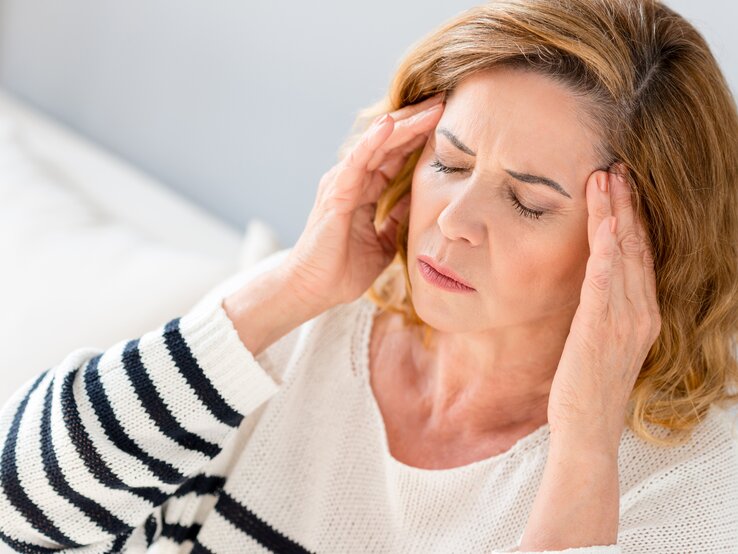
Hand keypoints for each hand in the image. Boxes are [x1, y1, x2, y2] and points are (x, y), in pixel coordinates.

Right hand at [282, 93, 445, 311]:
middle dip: (417, 121)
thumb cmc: (342, 270)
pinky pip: (356, 161)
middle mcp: (352, 179)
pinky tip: (390, 124)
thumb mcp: (382, 241)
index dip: (420, 136)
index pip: (395, 154)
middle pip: (389, 141)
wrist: (313, 291)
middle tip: (445, 100)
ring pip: (377, 144)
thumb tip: (418, 202)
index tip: (449, 120)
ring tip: (430, 106)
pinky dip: (373, 141)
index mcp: (364, 189)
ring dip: (404, 124)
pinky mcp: (335, 193)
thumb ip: (396, 218)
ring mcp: (342, 183)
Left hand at [547, 166, 661, 452]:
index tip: (622, 186)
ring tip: (606, 179)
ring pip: (621, 256)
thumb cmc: (587, 385)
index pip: (639, 255)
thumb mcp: (600, 340)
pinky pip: (605, 283)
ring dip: (613, 215)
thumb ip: (602, 309)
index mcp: (641, 314)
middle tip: (617, 166)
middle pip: (635, 247)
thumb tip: (591, 281)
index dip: (633, 218)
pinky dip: (605, 251)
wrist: (587, 428)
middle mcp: (639, 313)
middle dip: (626, 205)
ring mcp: (624, 321)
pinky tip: (604, 225)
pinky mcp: (601, 330)